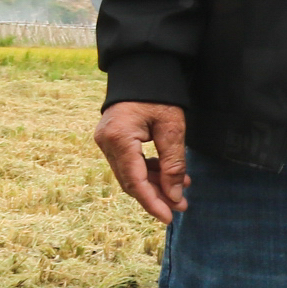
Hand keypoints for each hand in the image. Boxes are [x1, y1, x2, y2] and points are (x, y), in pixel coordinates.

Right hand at [96, 101, 189, 221]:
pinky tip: (169, 175)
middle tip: (181, 206)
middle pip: (130, 181)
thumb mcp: (172, 127)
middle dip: (156, 196)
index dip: (152, 202)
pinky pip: (129, 163)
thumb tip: (174, 195)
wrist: (142, 70)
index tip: (168, 218)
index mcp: (119, 138)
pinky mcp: (112, 139)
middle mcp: (106, 143)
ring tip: (181, 191)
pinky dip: (148, 172)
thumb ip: (173, 163)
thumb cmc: (159, 95)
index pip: (134, 181)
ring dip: (154, 185)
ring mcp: (105, 141)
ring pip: (130, 174)